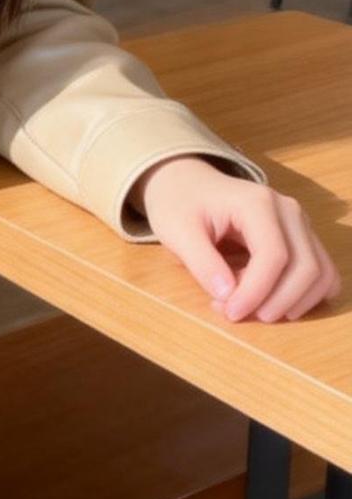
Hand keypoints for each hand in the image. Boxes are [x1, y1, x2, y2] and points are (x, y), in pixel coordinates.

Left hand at [131, 156, 340, 321]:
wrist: (187, 183)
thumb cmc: (179, 204)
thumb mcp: (177, 231)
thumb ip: (202, 263)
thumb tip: (228, 296)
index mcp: (256, 203)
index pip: (274, 256)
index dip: (256, 292)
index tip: (230, 313)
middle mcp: (287, 210)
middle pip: (306, 267)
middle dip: (277, 302)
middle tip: (238, 314)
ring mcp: (299, 223)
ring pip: (321, 273)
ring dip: (293, 302)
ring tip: (253, 308)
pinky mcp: (302, 237)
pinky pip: (322, 272)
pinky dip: (305, 295)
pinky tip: (274, 301)